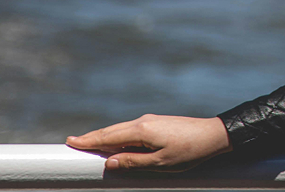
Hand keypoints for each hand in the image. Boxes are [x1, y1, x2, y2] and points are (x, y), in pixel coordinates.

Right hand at [66, 114, 232, 171]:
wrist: (214, 135)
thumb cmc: (189, 152)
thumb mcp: (160, 163)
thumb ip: (132, 162)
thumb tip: (108, 162)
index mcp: (141, 130)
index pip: (108, 137)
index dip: (88, 141)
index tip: (70, 142)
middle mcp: (143, 121)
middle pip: (111, 130)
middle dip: (92, 137)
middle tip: (73, 142)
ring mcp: (151, 120)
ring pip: (121, 129)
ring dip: (105, 135)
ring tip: (89, 141)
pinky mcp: (158, 123)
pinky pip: (131, 129)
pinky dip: (118, 135)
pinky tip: (116, 140)